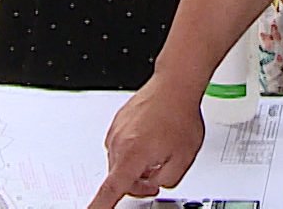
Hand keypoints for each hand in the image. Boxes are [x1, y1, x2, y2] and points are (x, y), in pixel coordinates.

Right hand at [86, 74, 205, 207]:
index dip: (99, 206)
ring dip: (136, 164)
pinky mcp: (118, 122)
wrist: (175, 86)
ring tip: (159, 151)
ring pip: (120, 161)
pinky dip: (134, 148)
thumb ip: (165, 180)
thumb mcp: (183, 159)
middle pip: (118, 177)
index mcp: (131, 156)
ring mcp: (116, 130)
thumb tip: (155, 182)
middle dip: (137, 183)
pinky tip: (152, 139)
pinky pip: (121, 145)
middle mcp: (118, 143)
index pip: (110, 190)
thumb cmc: (179, 115)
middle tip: (156, 179)